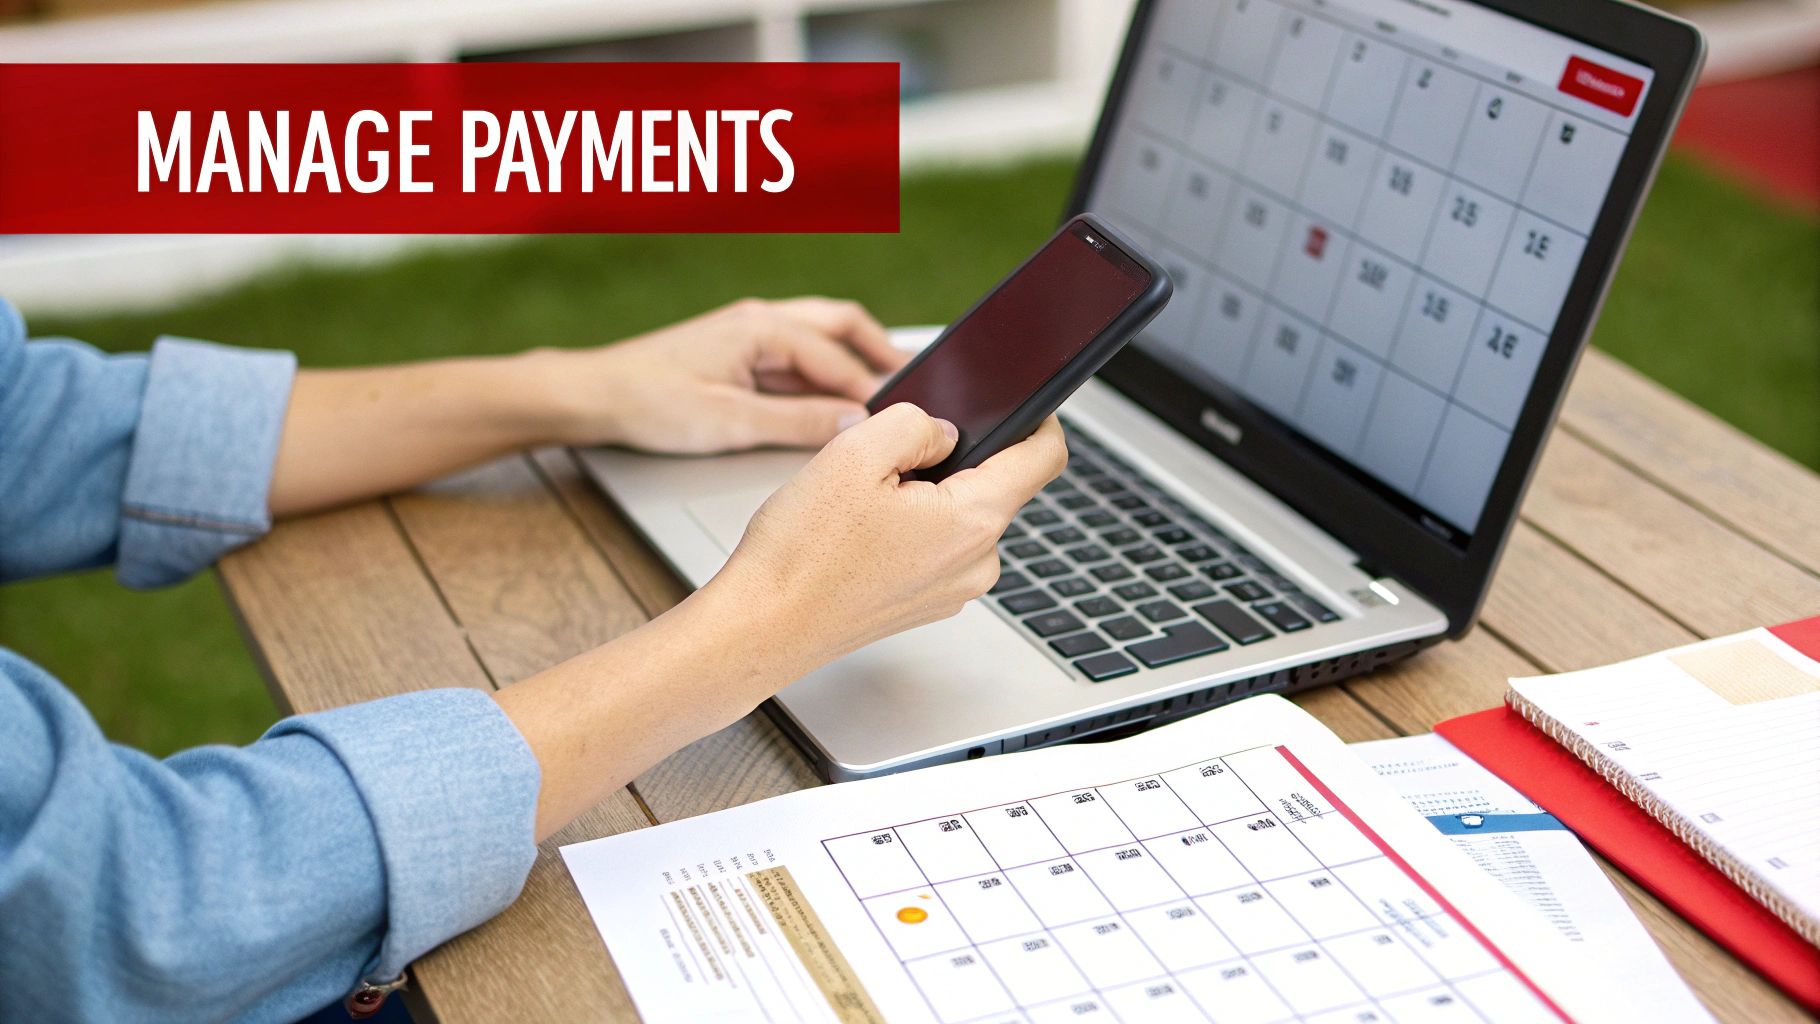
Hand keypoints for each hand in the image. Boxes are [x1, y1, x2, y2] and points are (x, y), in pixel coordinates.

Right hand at [494, 404, 1065, 840]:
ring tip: (862, 504)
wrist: (761, 628)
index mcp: (974, 522)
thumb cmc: (801, 555)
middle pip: (993, 485)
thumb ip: (917, 423)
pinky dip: (906, 528)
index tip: (1025, 401)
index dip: (1040, 418)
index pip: (1045, 458)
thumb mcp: (856, 452)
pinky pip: (932, 548)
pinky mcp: (922, 604)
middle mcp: (976, 564)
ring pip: (958, 516)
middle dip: (951, 460)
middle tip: (887, 460)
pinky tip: (857, 533)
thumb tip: (944, 430)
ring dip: (924, 496)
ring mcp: (951, 590)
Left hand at [533, 297, 909, 453]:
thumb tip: (854, 425)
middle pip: (841, 326)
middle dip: (880, 352)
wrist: (595, 396)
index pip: (838, 360)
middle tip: (917, 381)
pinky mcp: (738, 351)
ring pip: (821, 336)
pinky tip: (833, 400)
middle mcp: (761, 320)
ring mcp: (750, 332)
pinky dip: (825, 373)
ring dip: (855, 360)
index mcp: (763, 327)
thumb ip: (799, 423)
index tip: (905, 416)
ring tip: (886, 389)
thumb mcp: (732, 422)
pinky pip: (797, 355)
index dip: (875, 392)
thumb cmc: (650, 401)